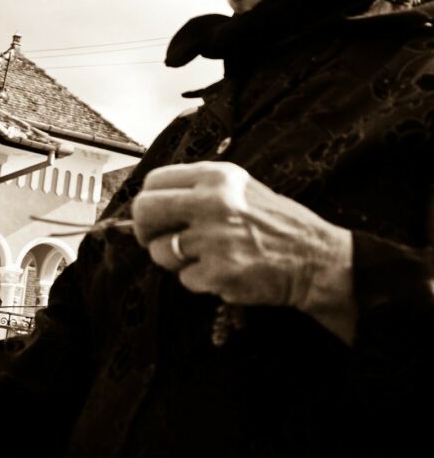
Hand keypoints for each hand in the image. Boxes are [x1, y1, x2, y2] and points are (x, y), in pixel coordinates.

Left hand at [132, 162, 355, 342]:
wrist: (314, 259)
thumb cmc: (274, 223)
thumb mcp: (240, 188)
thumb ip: (198, 189)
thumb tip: (151, 202)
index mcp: (216, 176)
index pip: (154, 181)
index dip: (147, 201)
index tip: (152, 216)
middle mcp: (212, 202)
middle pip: (145, 212)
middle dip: (143, 230)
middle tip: (154, 240)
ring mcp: (214, 238)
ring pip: (161, 251)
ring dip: (175, 260)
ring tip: (205, 257)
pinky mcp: (219, 272)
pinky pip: (185, 279)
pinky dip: (199, 280)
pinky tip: (223, 271)